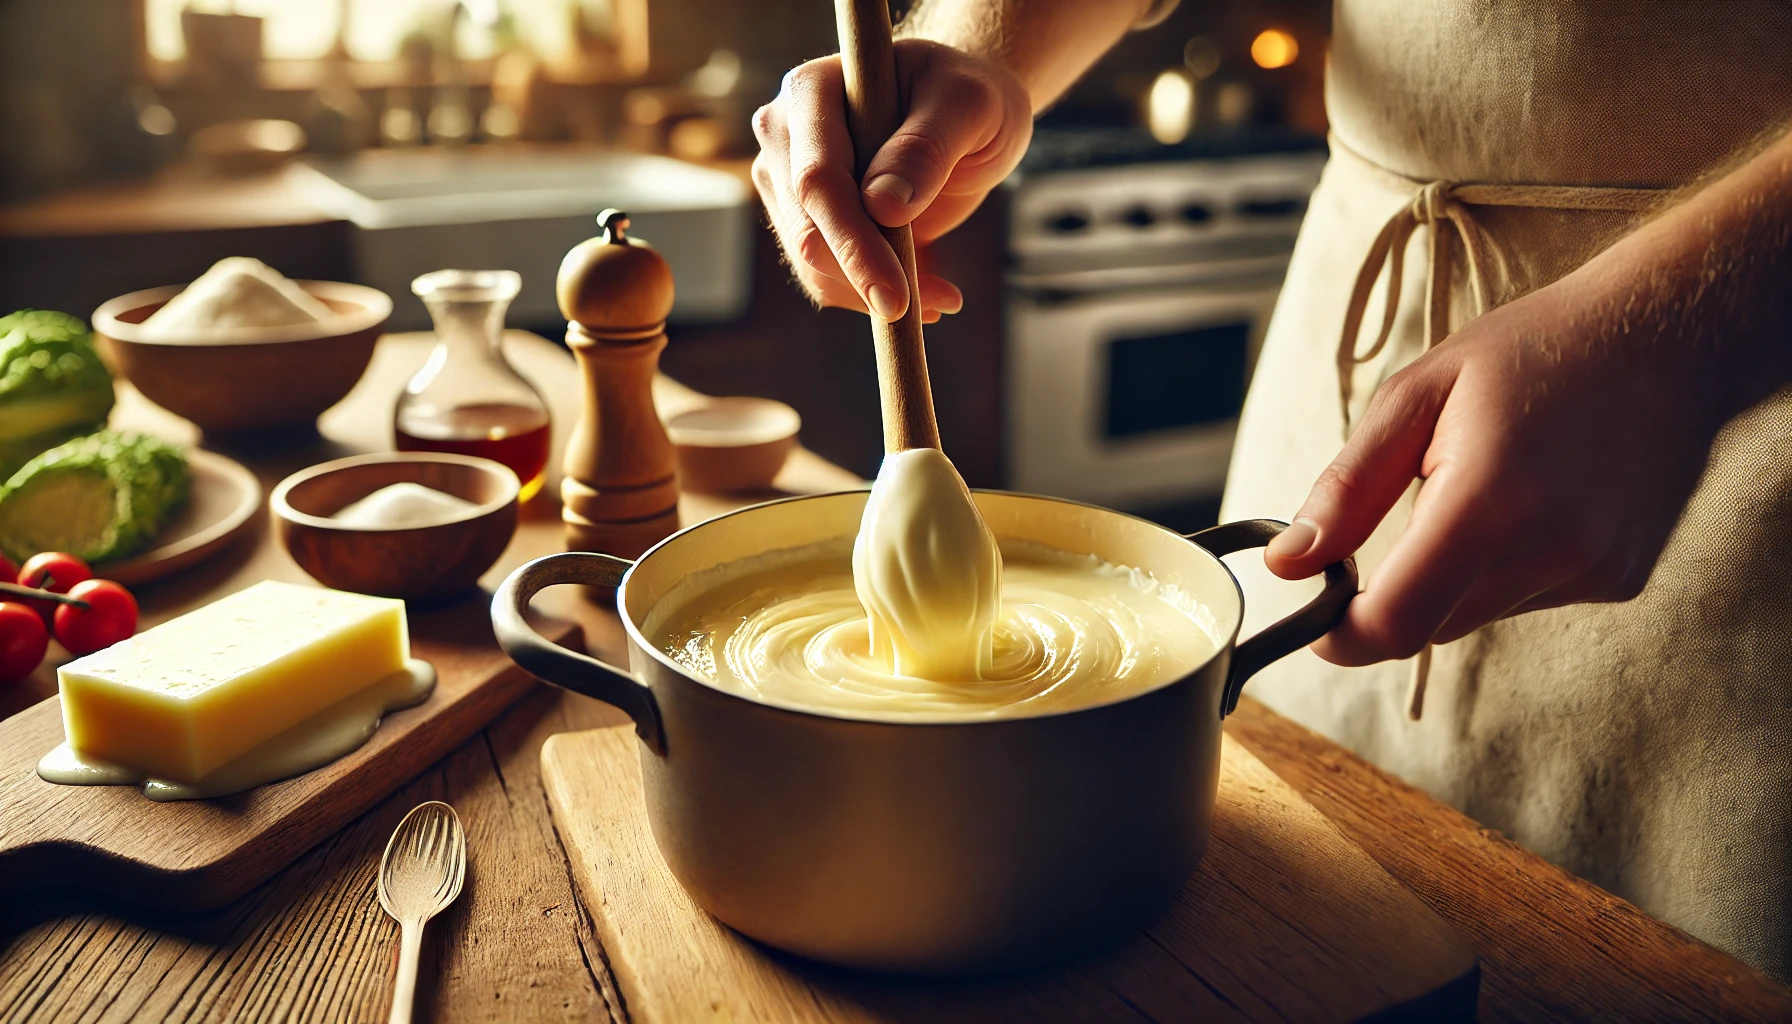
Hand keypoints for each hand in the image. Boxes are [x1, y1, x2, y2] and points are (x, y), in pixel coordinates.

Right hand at [750, 40, 1032, 322]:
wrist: (960, 114)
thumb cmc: (966, 97)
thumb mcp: (967, 106)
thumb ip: (926, 147)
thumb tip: (882, 206)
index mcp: (812, 91)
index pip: (818, 180)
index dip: (853, 242)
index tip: (896, 297)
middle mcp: (784, 136)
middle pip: (807, 231)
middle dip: (867, 279)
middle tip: (936, 305)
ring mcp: (788, 182)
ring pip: (812, 264)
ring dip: (874, 295)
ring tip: (942, 297)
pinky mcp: (806, 221)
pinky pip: (826, 277)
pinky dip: (872, 295)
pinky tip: (925, 292)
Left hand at [1262, 252, 1733, 665]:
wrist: (1667, 335)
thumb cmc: (1532, 351)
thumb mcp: (1416, 395)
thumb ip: (1346, 489)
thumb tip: (1286, 564)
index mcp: (1489, 502)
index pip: (1397, 623)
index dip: (1342, 636)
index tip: (1318, 617)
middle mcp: (1552, 549)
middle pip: (1431, 626)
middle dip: (1396, 592)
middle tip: (1405, 511)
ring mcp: (1594, 569)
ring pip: (1476, 615)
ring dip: (1455, 576)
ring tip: (1487, 485)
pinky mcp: (1621, 579)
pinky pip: (1527, 599)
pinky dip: (1507, 567)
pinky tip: (1534, 500)